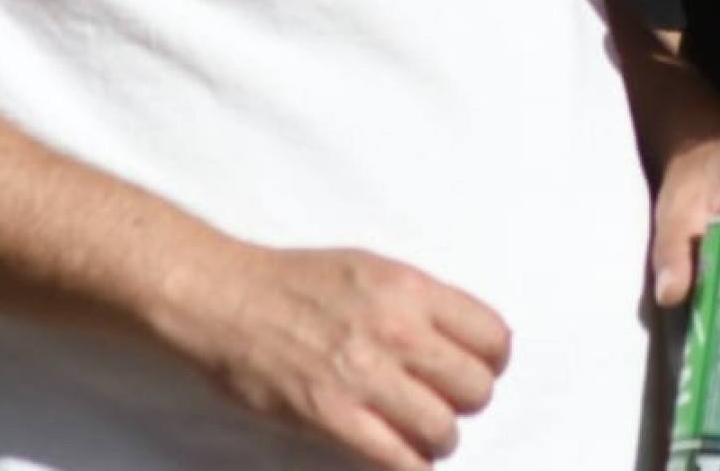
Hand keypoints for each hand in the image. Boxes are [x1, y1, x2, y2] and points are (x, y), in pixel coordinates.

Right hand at [156, 241, 510, 467]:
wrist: (226, 300)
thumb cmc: (295, 282)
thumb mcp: (371, 269)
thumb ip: (420, 302)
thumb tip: (463, 339)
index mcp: (410, 289)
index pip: (493, 335)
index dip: (492, 360)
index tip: (478, 369)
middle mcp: (396, 330)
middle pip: (477, 387)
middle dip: (467, 402)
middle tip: (445, 403)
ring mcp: (363, 375)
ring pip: (444, 429)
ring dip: (439, 439)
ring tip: (422, 435)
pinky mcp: (331, 416)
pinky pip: (398, 459)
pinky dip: (410, 467)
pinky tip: (403, 459)